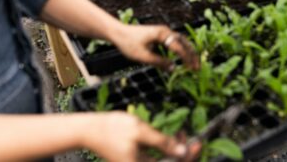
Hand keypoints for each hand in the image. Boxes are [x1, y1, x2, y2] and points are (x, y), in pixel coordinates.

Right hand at [83, 112, 199, 161]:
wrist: (89, 129)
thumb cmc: (112, 129)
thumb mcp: (140, 132)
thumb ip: (162, 143)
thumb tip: (182, 152)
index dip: (189, 156)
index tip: (198, 143)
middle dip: (184, 153)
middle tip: (191, 137)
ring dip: (176, 150)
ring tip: (182, 134)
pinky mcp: (136, 161)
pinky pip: (157, 159)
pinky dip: (166, 149)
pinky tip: (171, 137)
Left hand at [108, 24, 199, 70]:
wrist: (118, 32)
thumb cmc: (128, 43)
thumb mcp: (142, 56)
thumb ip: (158, 62)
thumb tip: (173, 69)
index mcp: (162, 34)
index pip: (178, 47)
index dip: (186, 59)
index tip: (191, 69)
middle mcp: (165, 31)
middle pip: (184, 42)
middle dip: (191, 55)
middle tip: (197, 68)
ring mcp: (163, 32)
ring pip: (181, 42)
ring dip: (188, 52)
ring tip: (194, 65)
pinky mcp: (161, 35)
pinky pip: (175, 42)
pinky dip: (182, 50)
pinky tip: (184, 59)